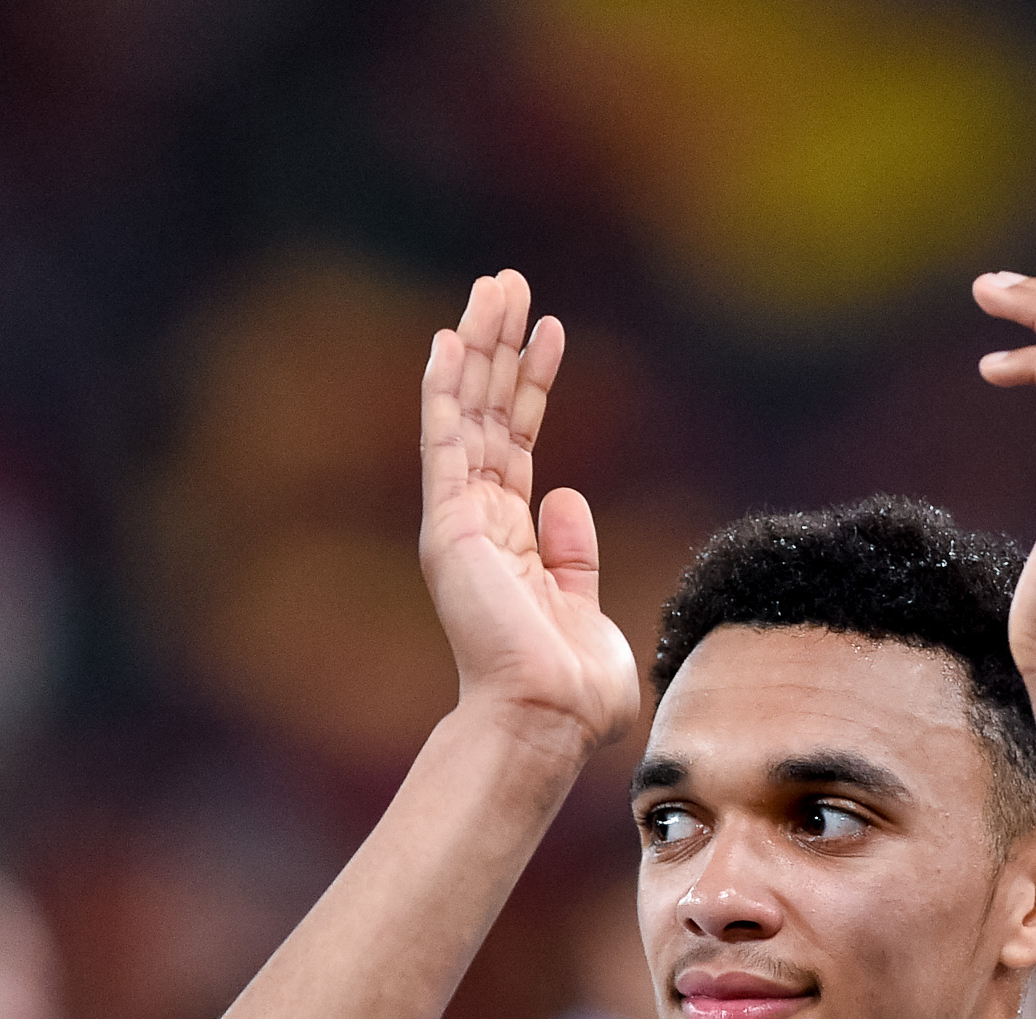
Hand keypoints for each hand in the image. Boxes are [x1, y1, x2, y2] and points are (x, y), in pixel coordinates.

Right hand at [418, 270, 640, 758]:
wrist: (547, 718)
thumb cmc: (574, 692)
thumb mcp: (589, 613)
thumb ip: (578, 559)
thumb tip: (568, 499)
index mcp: (514, 546)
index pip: (519, 447)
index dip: (533, 387)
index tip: (548, 333)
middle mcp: (479, 527)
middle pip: (490, 416)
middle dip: (501, 348)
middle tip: (509, 284)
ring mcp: (460, 524)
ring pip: (467, 415)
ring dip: (480, 348)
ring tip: (494, 287)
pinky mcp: (449, 526)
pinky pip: (445, 442)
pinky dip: (447, 390)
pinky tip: (453, 339)